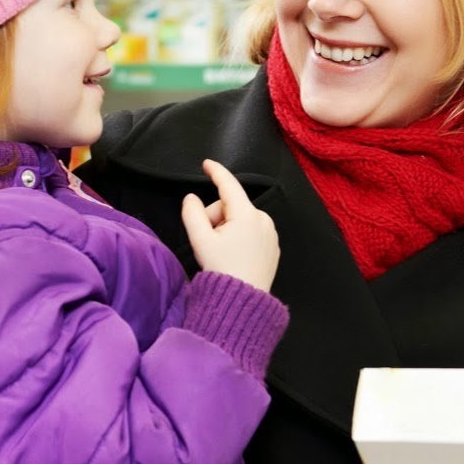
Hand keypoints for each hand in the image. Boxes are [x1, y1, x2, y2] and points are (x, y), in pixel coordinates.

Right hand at [181, 159, 278, 291]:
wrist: (244, 299)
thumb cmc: (223, 270)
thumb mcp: (200, 240)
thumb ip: (192, 214)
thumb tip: (191, 198)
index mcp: (247, 215)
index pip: (229, 185)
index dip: (216, 172)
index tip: (206, 163)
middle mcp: (263, 220)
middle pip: (230, 206)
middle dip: (215, 217)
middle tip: (209, 239)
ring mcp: (270, 233)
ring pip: (240, 219)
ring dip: (226, 228)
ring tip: (221, 251)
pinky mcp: (272, 245)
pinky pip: (251, 231)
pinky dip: (239, 237)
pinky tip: (234, 255)